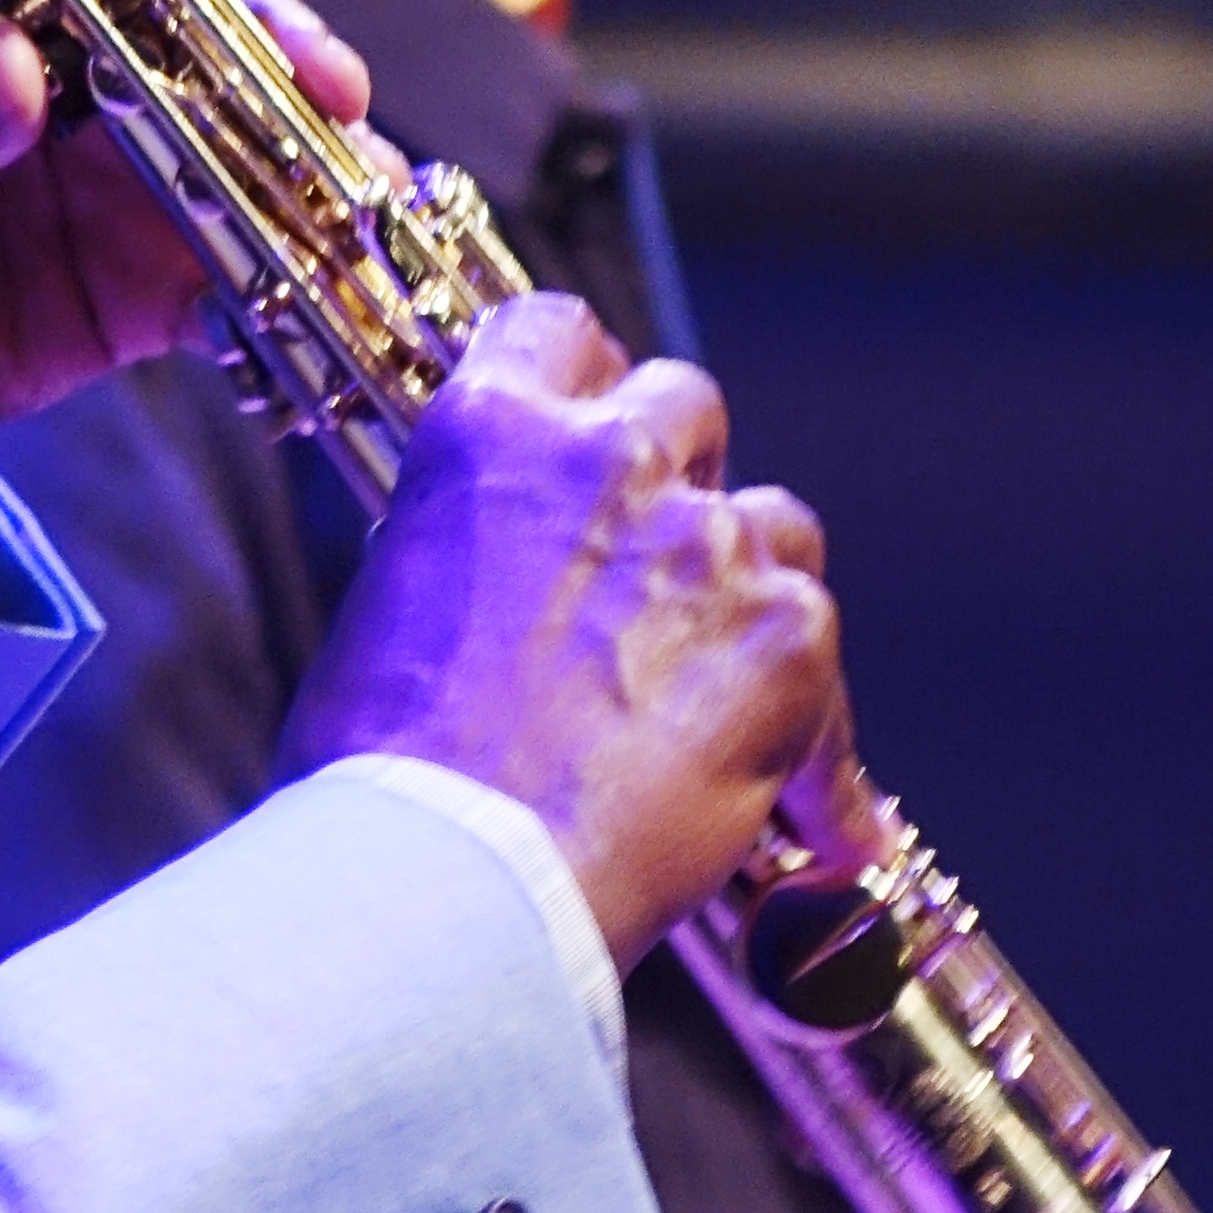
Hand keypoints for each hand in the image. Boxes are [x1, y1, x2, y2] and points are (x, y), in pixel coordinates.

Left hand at [0, 0, 368, 483]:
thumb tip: (20, 76)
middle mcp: (54, 65)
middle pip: (191, 22)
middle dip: (271, 41)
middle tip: (318, 80)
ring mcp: (101, 175)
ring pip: (234, 141)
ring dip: (308, 154)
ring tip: (359, 184)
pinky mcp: (124, 288)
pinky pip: (225, 274)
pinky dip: (283, 276)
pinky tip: (326, 283)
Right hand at [282, 288, 844, 958]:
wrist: (450, 881)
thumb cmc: (387, 778)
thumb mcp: (392, 609)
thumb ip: (471, 552)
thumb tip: (501, 581)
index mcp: (488, 437)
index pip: (560, 331)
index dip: (585, 382)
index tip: (591, 427)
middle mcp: (606, 463)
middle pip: (687, 404)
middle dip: (681, 476)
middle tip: (656, 573)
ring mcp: (707, 543)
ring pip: (776, 522)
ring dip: (750, 590)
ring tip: (718, 698)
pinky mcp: (785, 634)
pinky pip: (825, 661)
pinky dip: (816, 740)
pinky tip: (799, 819)